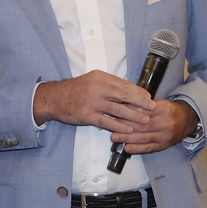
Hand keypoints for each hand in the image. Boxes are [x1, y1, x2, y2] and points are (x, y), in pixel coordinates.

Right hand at [33, 70, 154, 131]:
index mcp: (100, 77)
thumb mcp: (91, 80)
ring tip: (145, 120)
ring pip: (118, 109)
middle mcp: (97, 88)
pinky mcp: (87, 115)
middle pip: (124, 95)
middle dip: (140, 102)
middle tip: (152, 107)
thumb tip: (128, 91)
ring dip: (134, 116)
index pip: (124, 84)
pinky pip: (107, 122)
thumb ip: (108, 84)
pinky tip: (128, 129)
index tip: (148, 96)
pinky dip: (119, 126)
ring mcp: (92, 102)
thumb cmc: (74, 90)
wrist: (54, 99)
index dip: (138, 91)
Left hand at [108, 99, 198, 154]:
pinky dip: (137, 148)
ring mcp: (164, 135)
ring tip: (114, 137)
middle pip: (142, 125)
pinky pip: (149, 148)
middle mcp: (164, 123)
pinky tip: (127, 148)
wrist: (186, 120)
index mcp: (162, 109)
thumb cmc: (168, 110)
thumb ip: (142, 104)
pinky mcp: (163, 145)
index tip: (115, 112)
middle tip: (110, 125)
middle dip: (124, 126)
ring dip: (127, 138)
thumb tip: (122, 104)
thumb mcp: (158, 103)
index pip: (143, 111)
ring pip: (143, 137)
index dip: (128, 112)